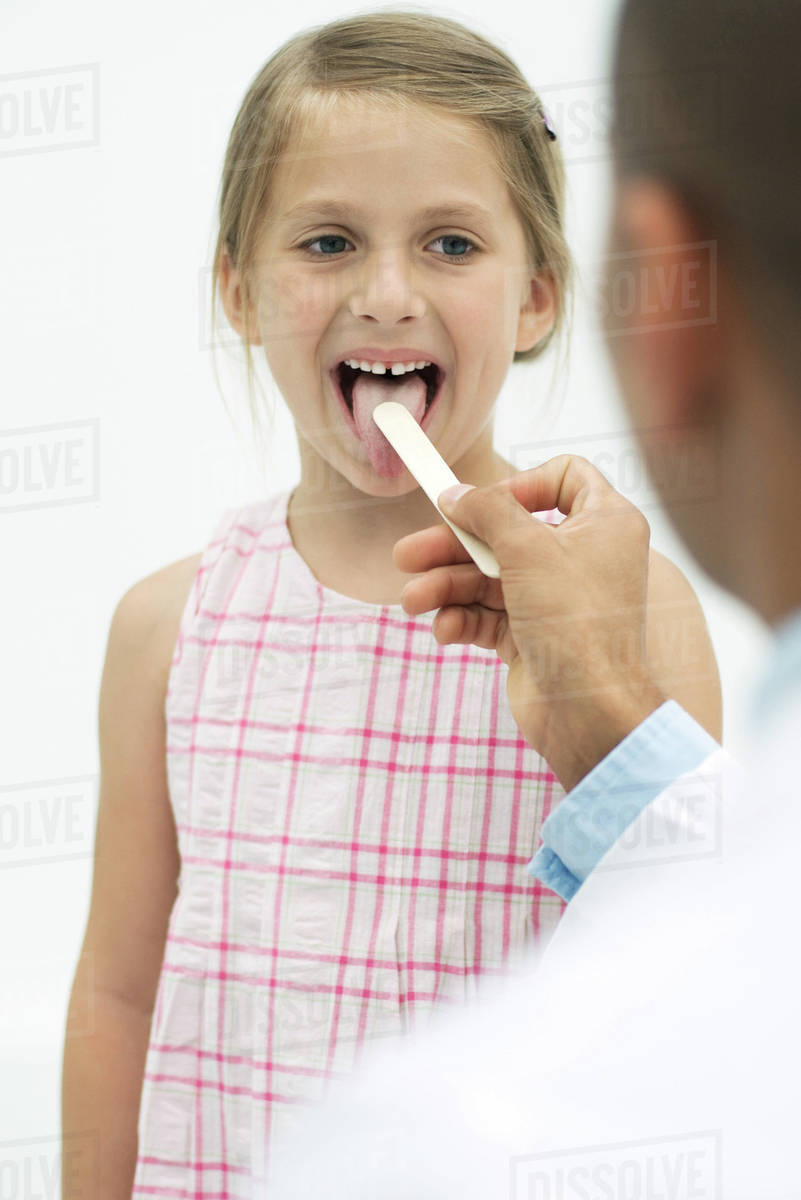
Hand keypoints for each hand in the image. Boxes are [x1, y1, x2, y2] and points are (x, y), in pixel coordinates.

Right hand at [394, 455, 666, 790]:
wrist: (588, 712)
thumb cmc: (577, 624)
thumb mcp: (528, 548)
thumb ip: (486, 511)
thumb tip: (455, 493)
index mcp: (604, 524)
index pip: (566, 477)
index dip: (523, 484)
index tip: (487, 504)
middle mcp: (582, 557)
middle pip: (506, 533)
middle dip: (454, 545)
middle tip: (407, 554)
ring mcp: (555, 599)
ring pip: (489, 578)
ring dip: (447, 587)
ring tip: (412, 600)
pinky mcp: (533, 635)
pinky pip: (489, 615)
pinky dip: (463, 619)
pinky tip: (445, 630)